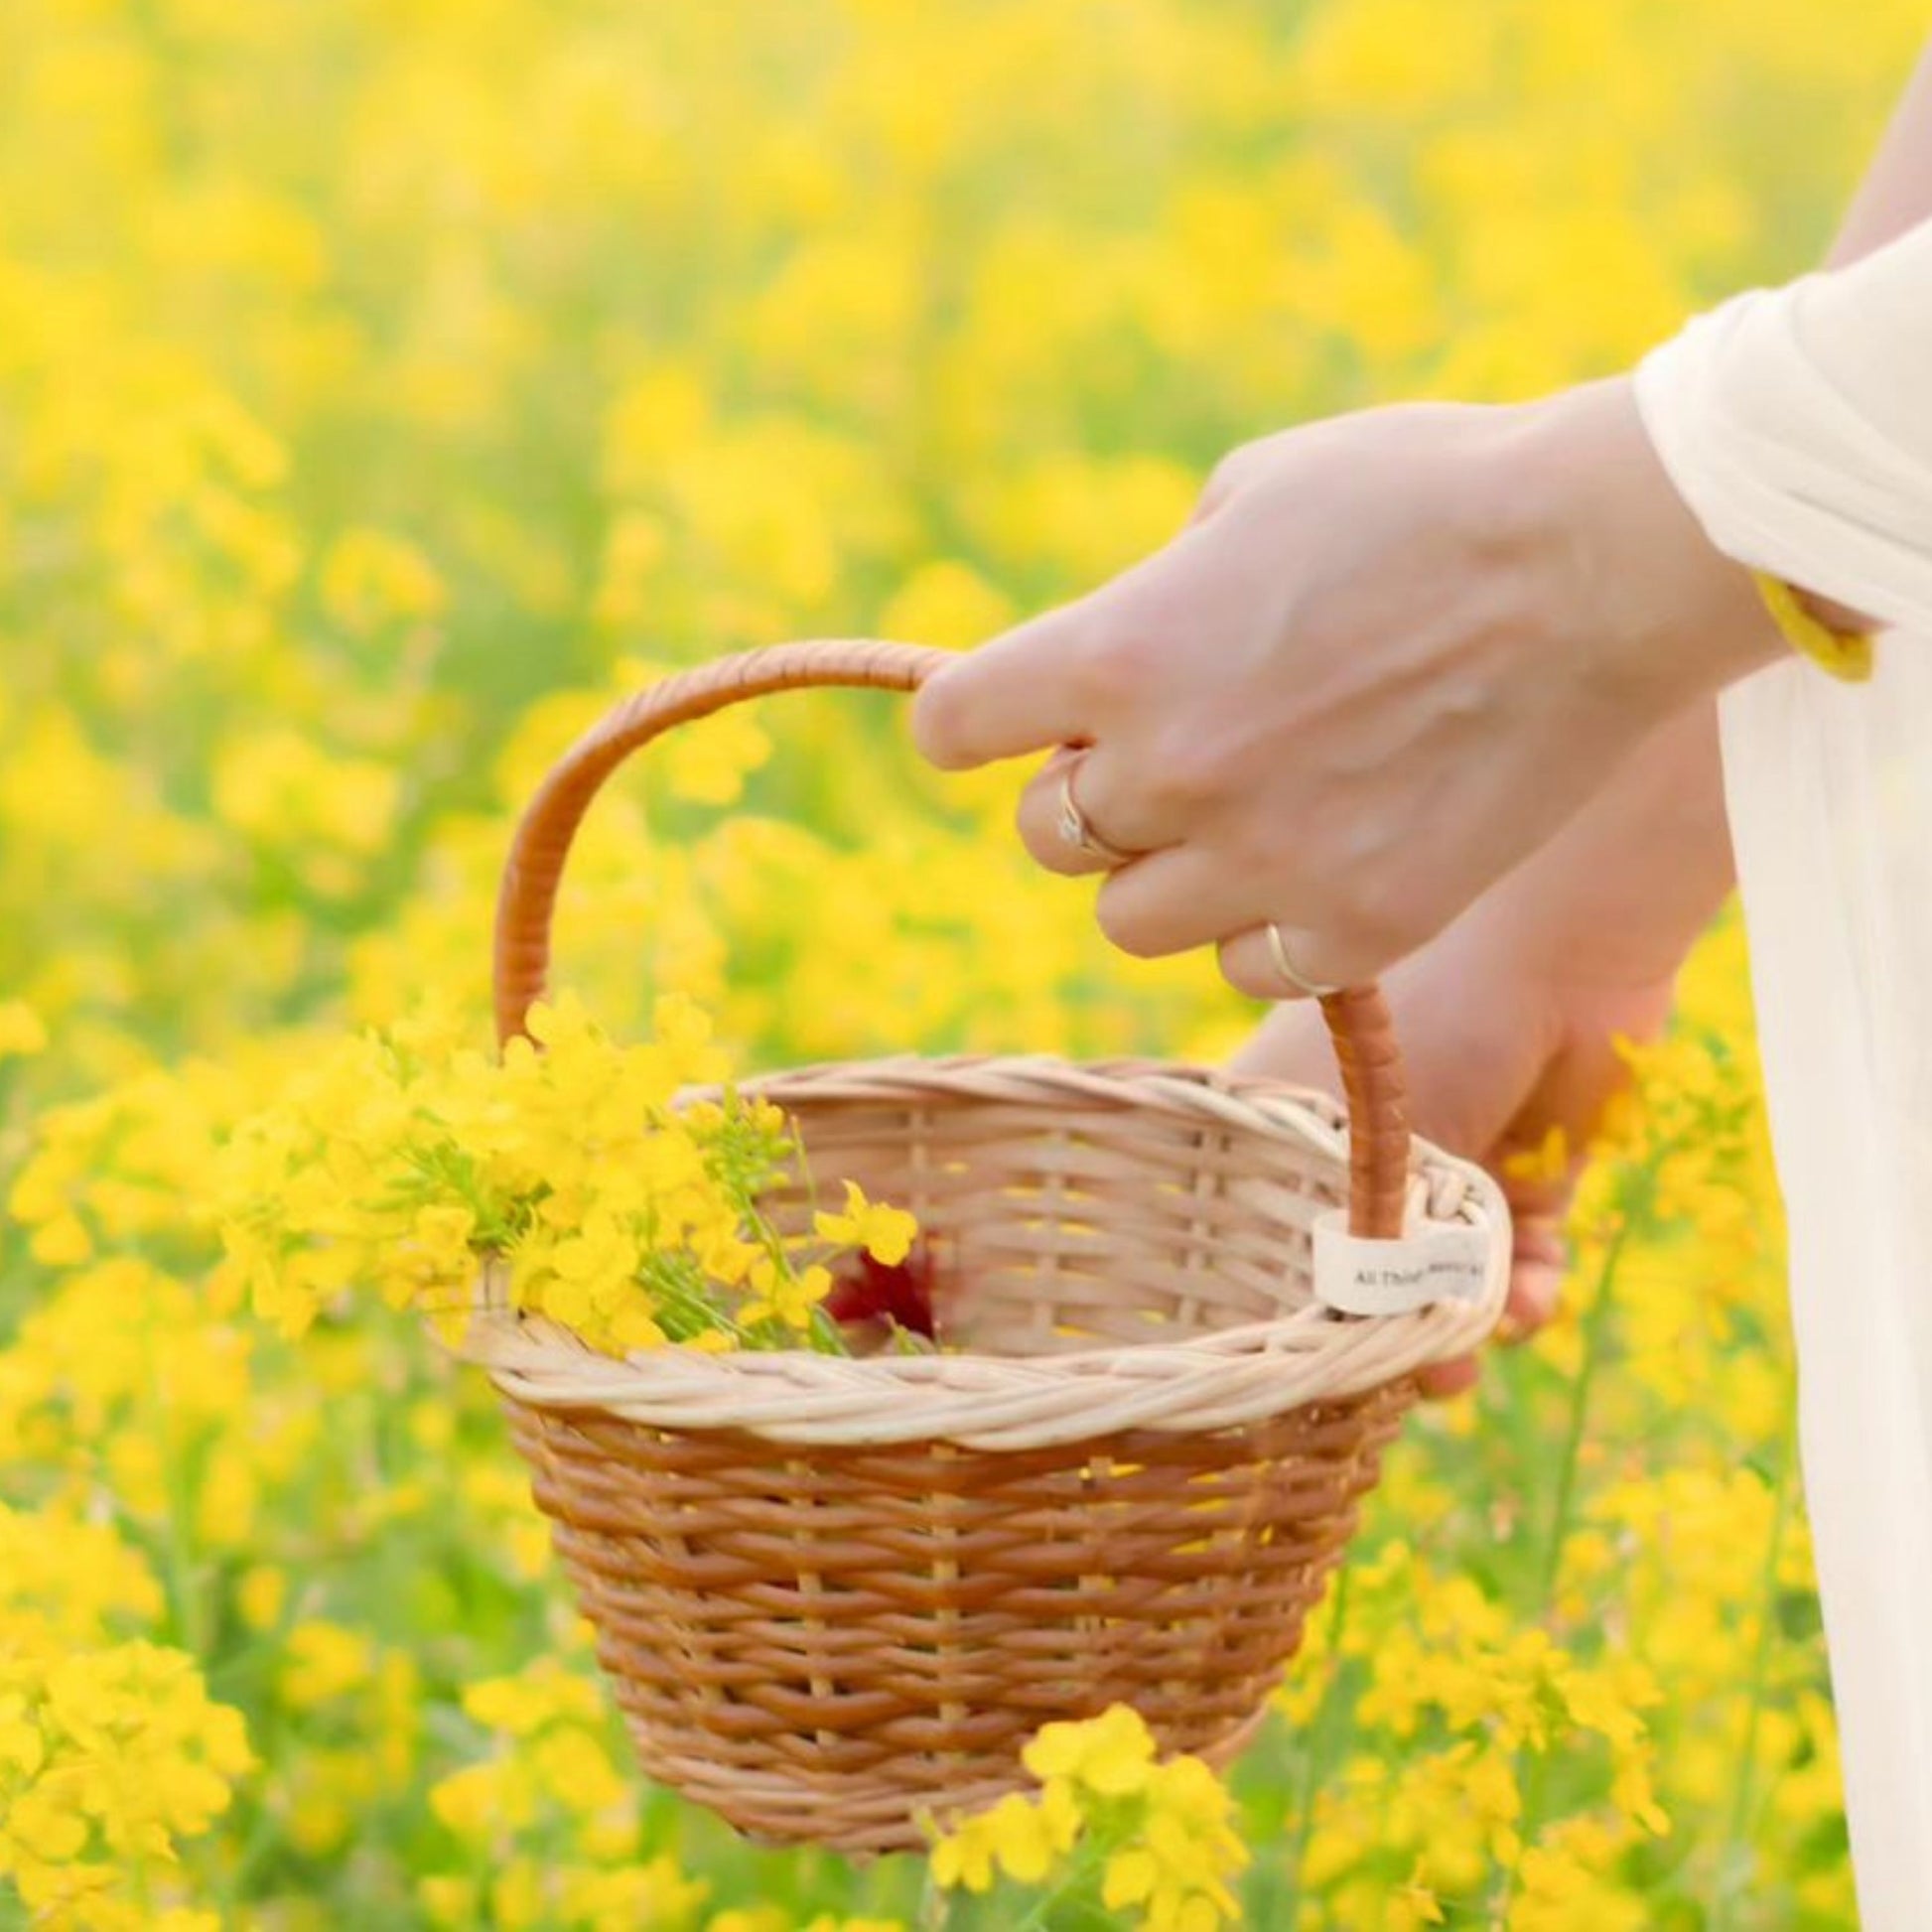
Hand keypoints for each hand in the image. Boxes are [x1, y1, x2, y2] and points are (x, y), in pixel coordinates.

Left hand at [913, 377, 1779, 996]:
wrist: (1601, 562)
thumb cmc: (1425, 494)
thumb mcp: (1251, 492)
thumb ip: (1152, 590)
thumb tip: (1112, 662)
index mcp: (1120, 650)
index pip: (956, 728)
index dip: (973, 725)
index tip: (1006, 725)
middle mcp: (1170, 771)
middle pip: (1045, 838)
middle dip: (1089, 795)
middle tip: (1171, 753)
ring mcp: (1263, 862)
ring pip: (1129, 921)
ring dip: (1165, 872)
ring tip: (1247, 814)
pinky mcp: (1356, 927)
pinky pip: (1243, 966)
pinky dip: (1264, 925)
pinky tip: (1320, 862)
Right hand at [1238, 917, 1669, 1397]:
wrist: (1565, 957)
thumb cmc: (1431, 1023)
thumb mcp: (1369, 1135)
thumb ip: (1356, 1238)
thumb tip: (1349, 1342)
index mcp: (1297, 1130)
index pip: (1273, 1233)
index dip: (1289, 1303)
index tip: (1299, 1362)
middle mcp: (1367, 1158)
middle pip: (1363, 1274)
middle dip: (1378, 1336)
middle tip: (1390, 1383)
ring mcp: (1449, 1171)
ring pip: (1444, 1284)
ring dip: (1456, 1330)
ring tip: (1460, 1368)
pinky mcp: (1530, 1183)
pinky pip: (1520, 1267)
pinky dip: (1523, 1297)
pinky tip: (1528, 1308)